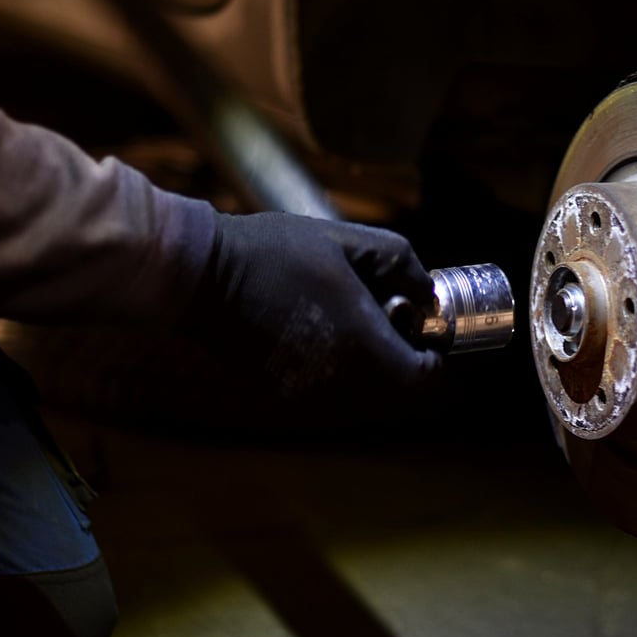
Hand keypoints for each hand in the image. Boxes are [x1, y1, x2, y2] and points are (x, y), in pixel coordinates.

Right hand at [182, 211, 442, 410]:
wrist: (203, 277)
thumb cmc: (275, 252)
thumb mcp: (350, 240)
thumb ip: (403, 264)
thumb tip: (426, 294)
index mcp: (361, 347)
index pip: (423, 379)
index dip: (432, 356)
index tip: (422, 329)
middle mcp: (338, 384)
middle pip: (396, 390)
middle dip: (401, 356)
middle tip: (384, 316)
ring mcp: (308, 396)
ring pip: (364, 396)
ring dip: (370, 365)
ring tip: (346, 320)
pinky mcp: (284, 396)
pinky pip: (330, 394)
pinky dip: (337, 371)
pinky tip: (316, 332)